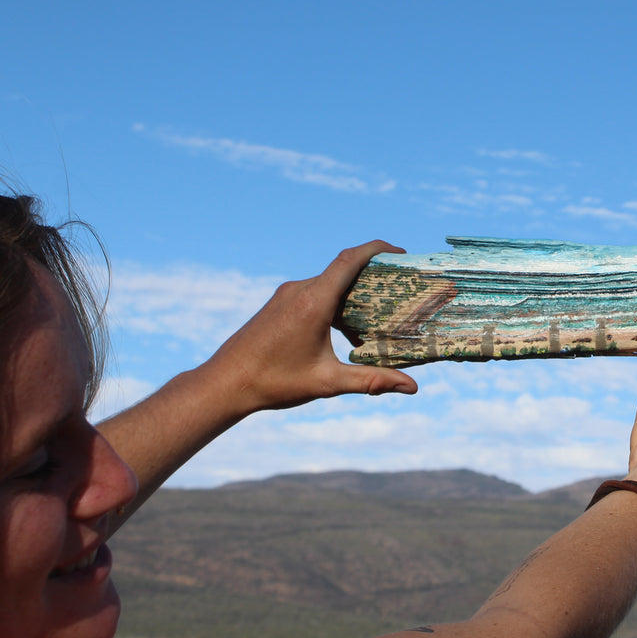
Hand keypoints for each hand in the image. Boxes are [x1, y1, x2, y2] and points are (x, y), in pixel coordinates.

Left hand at [201, 241, 418, 414]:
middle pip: (342, 270)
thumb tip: (412, 388)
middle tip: (398, 290)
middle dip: (372, 276)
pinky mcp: (277, 304)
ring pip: (327, 283)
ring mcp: (285, 295)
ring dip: (352, 292)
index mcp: (313, 302)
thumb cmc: (274, 382)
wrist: (225, 383)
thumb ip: (372, 381)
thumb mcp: (328, 382)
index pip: (350, 260)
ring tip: (376, 313)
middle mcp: (299, 290)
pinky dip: (334, 302)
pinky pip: (313, 292)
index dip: (377, 249)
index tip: (400, 252)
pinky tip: (343, 329)